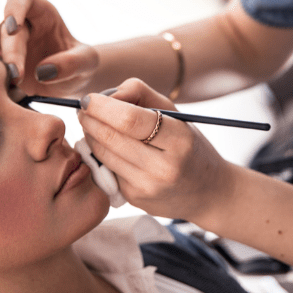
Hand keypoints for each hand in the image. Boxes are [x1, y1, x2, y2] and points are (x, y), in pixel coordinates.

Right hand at [0, 0, 98, 96]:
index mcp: (41, 13)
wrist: (71, 84)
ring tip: (1, 80)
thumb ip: (72, 63)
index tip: (13, 28)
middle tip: (16, 75)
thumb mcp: (87, 63)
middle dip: (7, 51)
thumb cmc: (80, 65)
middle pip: (1, 27)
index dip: (14, 7)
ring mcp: (2, 43)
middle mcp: (18, 25)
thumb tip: (43, 71)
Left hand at [76, 78, 234, 220]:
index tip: (89, 99)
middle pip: (110, 137)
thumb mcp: (176, 114)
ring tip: (91, 124)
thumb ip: (141, 93)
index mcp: (179, 140)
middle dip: (89, 119)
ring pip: (103, 154)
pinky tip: (106, 146)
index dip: (102, 106)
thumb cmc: (188, 145)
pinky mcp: (135, 199)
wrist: (209, 192)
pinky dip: (100, 154)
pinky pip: (107, 170)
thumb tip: (104, 96)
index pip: (129, 120)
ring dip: (90, 135)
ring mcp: (147, 187)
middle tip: (83, 110)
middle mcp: (164, 167)